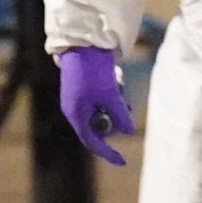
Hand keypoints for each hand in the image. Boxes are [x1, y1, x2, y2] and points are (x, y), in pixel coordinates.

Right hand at [56, 46, 134, 164]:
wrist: (84, 41)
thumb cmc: (94, 69)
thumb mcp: (111, 94)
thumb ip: (120, 116)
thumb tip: (128, 132)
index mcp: (75, 114)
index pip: (92, 142)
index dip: (108, 153)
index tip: (123, 161)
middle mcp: (73, 109)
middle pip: (96, 128)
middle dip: (113, 123)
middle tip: (126, 110)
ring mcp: (77, 98)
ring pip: (99, 113)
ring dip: (113, 108)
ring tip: (120, 90)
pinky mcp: (82, 87)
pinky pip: (98, 101)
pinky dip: (109, 98)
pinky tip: (115, 82)